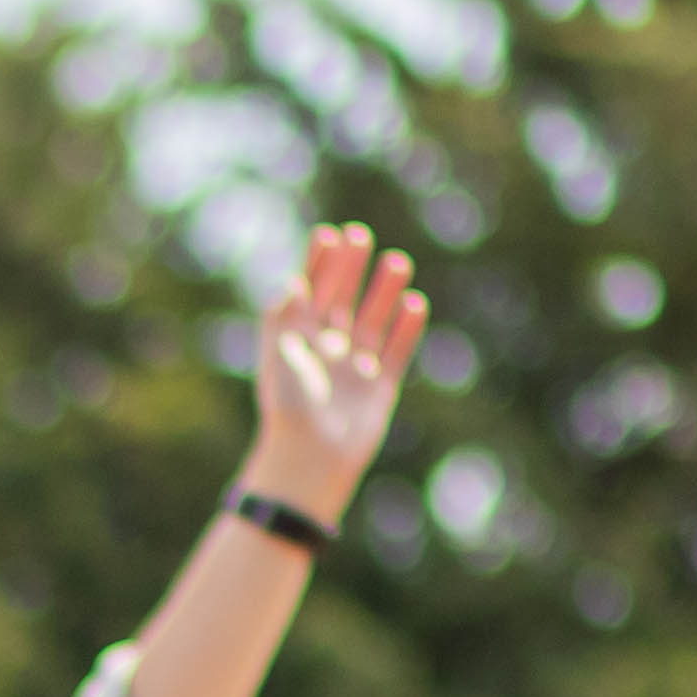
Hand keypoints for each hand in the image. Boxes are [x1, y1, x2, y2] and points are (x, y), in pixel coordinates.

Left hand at [243, 224, 425, 509]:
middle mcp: (325, 354)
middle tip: (360, 236)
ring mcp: (354, 370)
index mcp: (296, 347)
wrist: (310, 461)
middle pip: (340, 302)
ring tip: (396, 262)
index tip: (327, 234)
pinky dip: (406, 329)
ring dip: (383, 293)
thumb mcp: (282, 360)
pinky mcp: (379, 388)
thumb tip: (291, 281)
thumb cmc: (289, 411)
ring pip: (372, 322)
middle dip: (350, 270)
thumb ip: (285, 320)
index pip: (308, 296)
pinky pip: (396, 352)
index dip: (318, 266)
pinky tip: (414, 302)